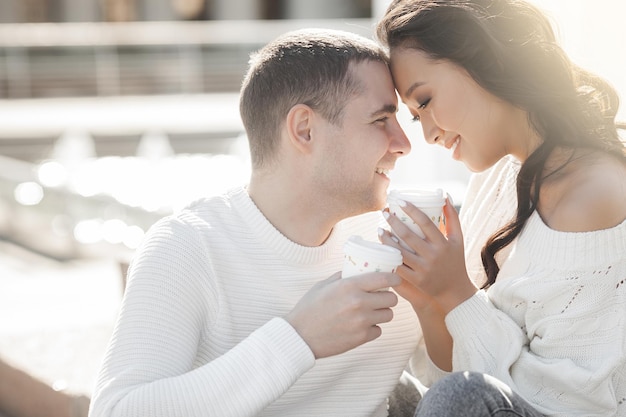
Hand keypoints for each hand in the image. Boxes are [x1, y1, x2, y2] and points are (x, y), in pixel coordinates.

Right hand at [286, 271, 400, 358]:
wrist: (300, 336)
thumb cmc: (309, 308)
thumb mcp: (323, 285)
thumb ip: (342, 277)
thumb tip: (357, 269)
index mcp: (350, 286)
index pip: (384, 279)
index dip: (394, 279)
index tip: (396, 280)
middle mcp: (359, 302)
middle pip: (391, 299)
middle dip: (388, 298)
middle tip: (380, 298)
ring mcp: (362, 321)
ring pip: (388, 315)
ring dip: (382, 313)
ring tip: (371, 312)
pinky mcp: (361, 338)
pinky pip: (378, 330)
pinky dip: (372, 328)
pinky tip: (361, 326)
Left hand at [381, 197, 476, 312]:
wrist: (455, 291)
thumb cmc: (455, 260)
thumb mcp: (458, 239)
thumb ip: (452, 218)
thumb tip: (445, 196)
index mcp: (443, 243)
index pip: (425, 222)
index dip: (412, 210)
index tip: (400, 202)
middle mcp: (433, 256)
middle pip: (409, 236)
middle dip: (394, 222)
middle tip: (384, 213)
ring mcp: (424, 269)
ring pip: (400, 252)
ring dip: (387, 240)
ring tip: (379, 229)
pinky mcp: (416, 280)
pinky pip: (399, 267)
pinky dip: (389, 257)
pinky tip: (382, 249)